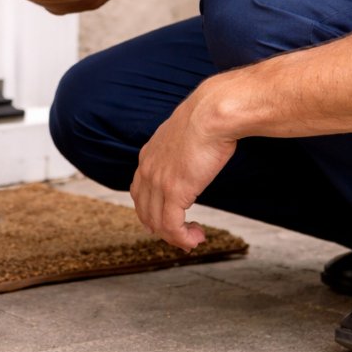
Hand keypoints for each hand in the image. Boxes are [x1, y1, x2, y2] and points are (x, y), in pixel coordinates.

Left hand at [129, 75, 240, 251]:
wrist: (212, 112)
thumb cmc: (208, 116)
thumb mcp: (187, 130)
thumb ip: (185, 144)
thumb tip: (200, 145)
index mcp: (149, 154)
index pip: (139, 191)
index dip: (150, 211)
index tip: (164, 221)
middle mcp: (148, 170)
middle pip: (145, 212)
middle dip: (162, 229)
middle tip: (181, 236)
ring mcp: (158, 182)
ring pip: (158, 224)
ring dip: (177, 238)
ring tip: (194, 239)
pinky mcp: (174, 192)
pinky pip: (172, 227)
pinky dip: (183, 239)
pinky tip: (196, 238)